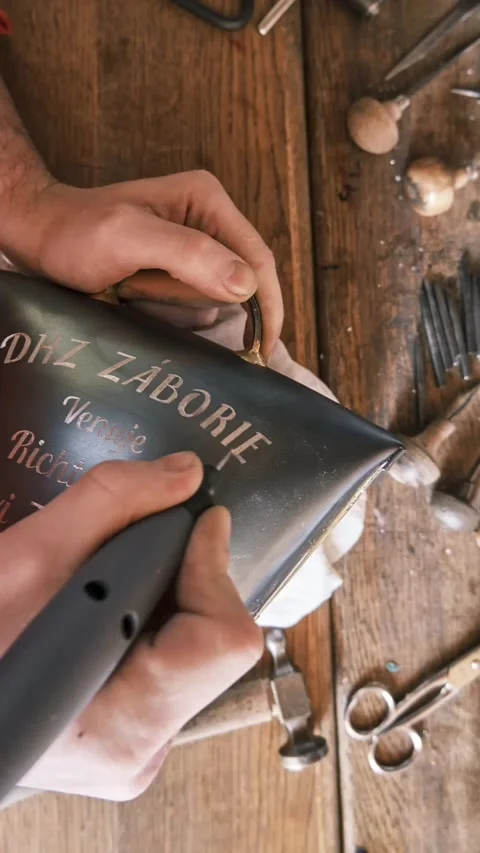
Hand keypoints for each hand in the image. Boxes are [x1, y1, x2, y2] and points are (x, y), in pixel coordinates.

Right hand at [0, 452, 262, 800]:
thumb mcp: (28, 557)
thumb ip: (112, 503)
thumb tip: (184, 473)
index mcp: (122, 725)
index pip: (222, 640)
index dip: (211, 567)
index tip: (195, 522)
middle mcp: (139, 748)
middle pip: (217, 641)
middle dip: (187, 578)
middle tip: (135, 548)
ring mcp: (137, 746)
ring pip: (200, 650)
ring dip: (167, 597)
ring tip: (110, 580)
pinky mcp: (131, 733)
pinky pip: (175, 664)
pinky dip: (153, 620)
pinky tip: (111, 607)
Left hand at [1, 171, 282, 356]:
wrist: (41, 238)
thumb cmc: (78, 234)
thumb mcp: (130, 239)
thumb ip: (189, 255)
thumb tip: (247, 285)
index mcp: (208, 201)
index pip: (258, 258)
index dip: (268, 305)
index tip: (263, 350)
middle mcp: (210, 220)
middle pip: (241, 280)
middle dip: (205, 300)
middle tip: (151, 298)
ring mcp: (196, 246)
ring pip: (216, 295)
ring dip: (181, 307)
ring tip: (136, 292)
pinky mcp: (181, 269)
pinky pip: (195, 301)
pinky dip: (174, 311)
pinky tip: (140, 298)